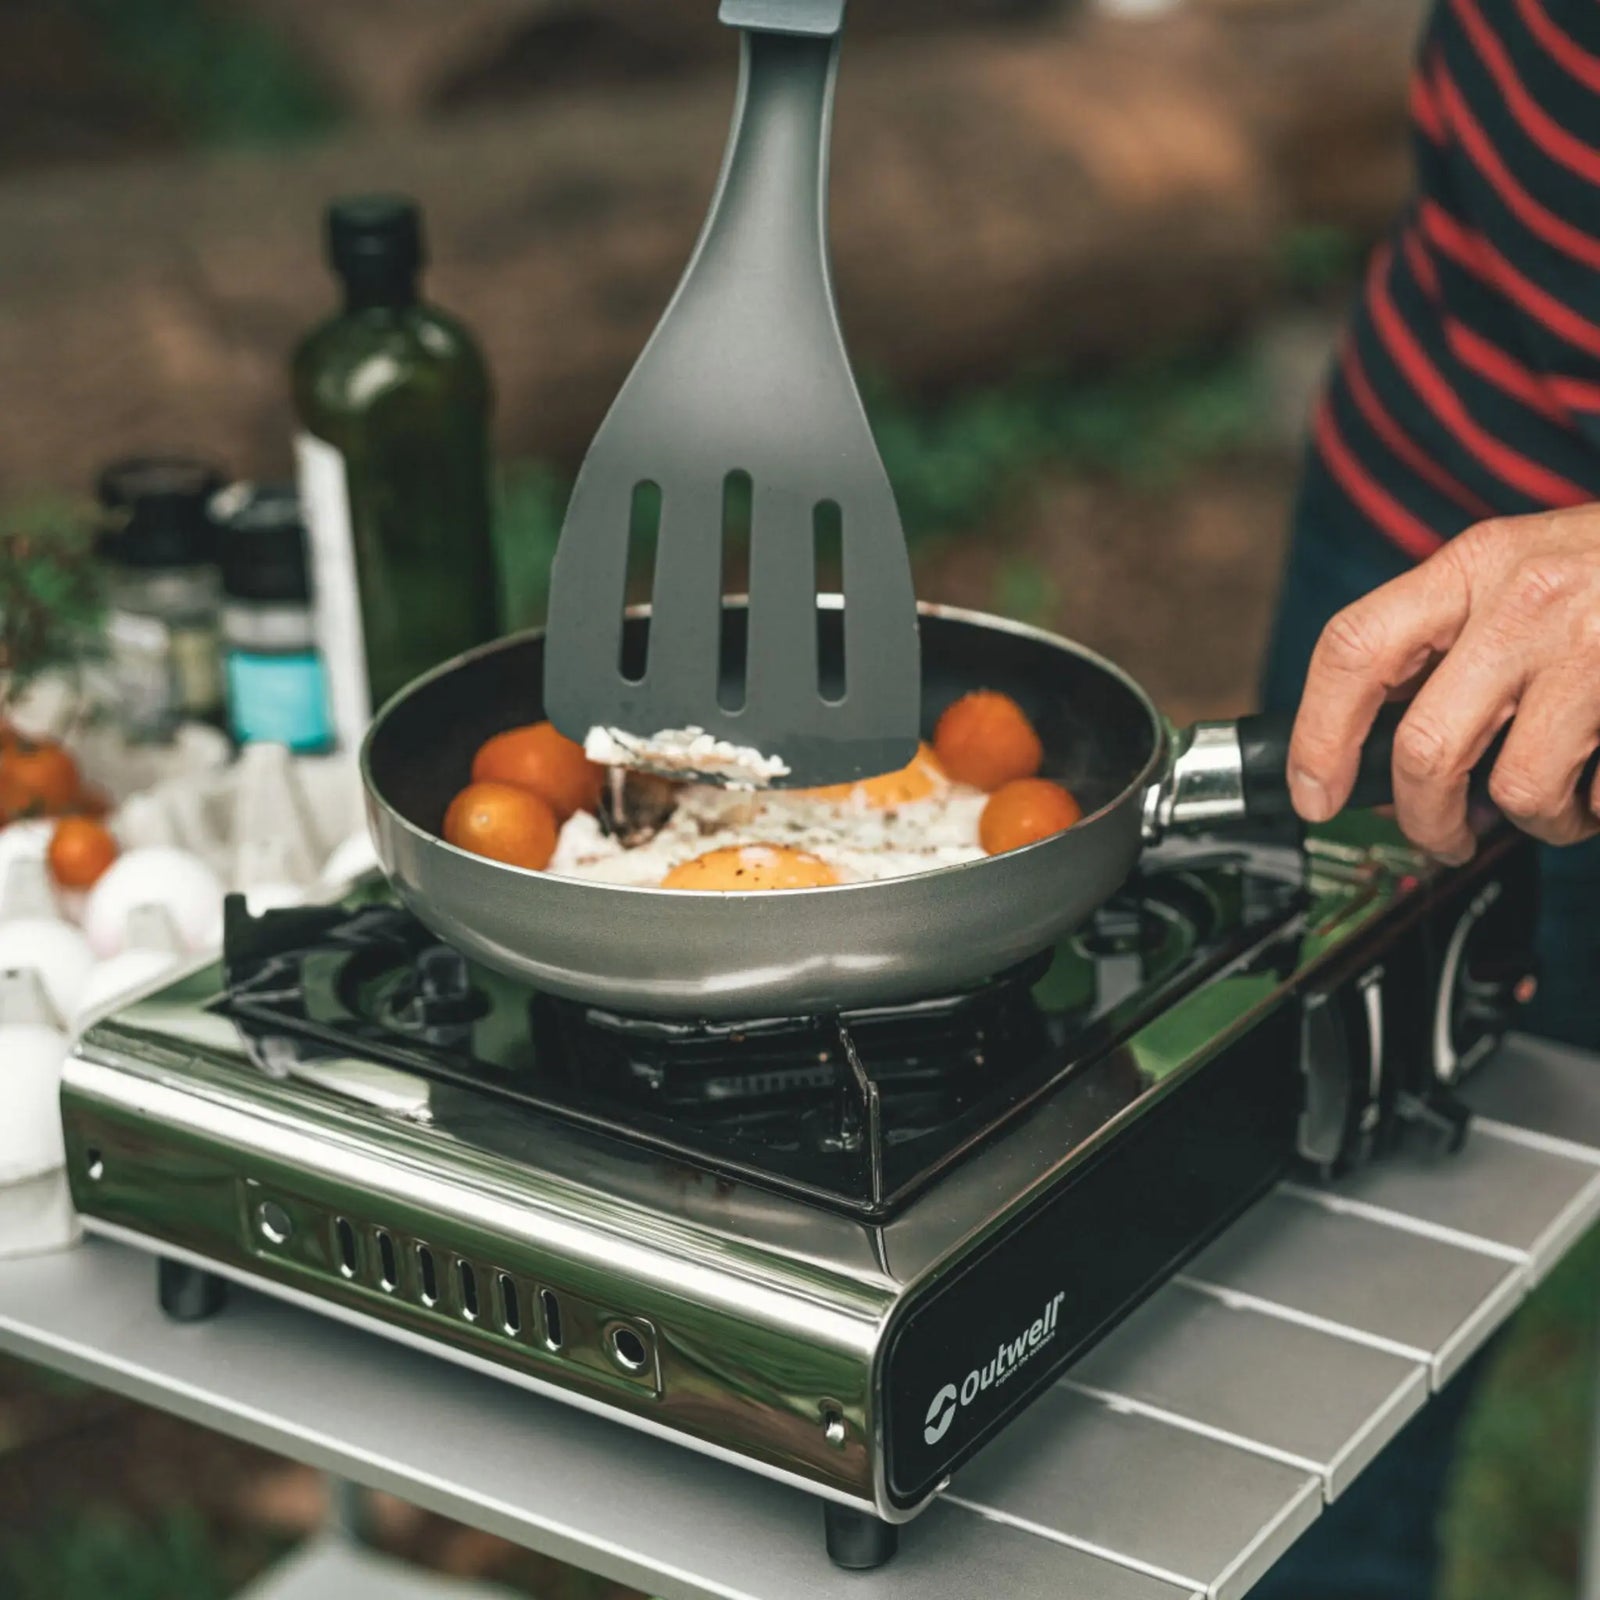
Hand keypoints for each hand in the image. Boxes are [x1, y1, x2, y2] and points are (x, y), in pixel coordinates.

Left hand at [1287, 507, 1599, 859]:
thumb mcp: (1521, 571)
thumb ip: (1448, 638)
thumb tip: (1366, 746)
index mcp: (1474, 564)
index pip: (1352, 649)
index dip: (1317, 735)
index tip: (1314, 796)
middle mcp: (1528, 598)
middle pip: (1425, 745)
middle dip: (1425, 818)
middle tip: (1441, 837)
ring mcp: (1595, 644)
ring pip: (1518, 785)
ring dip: (1537, 821)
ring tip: (1562, 801)